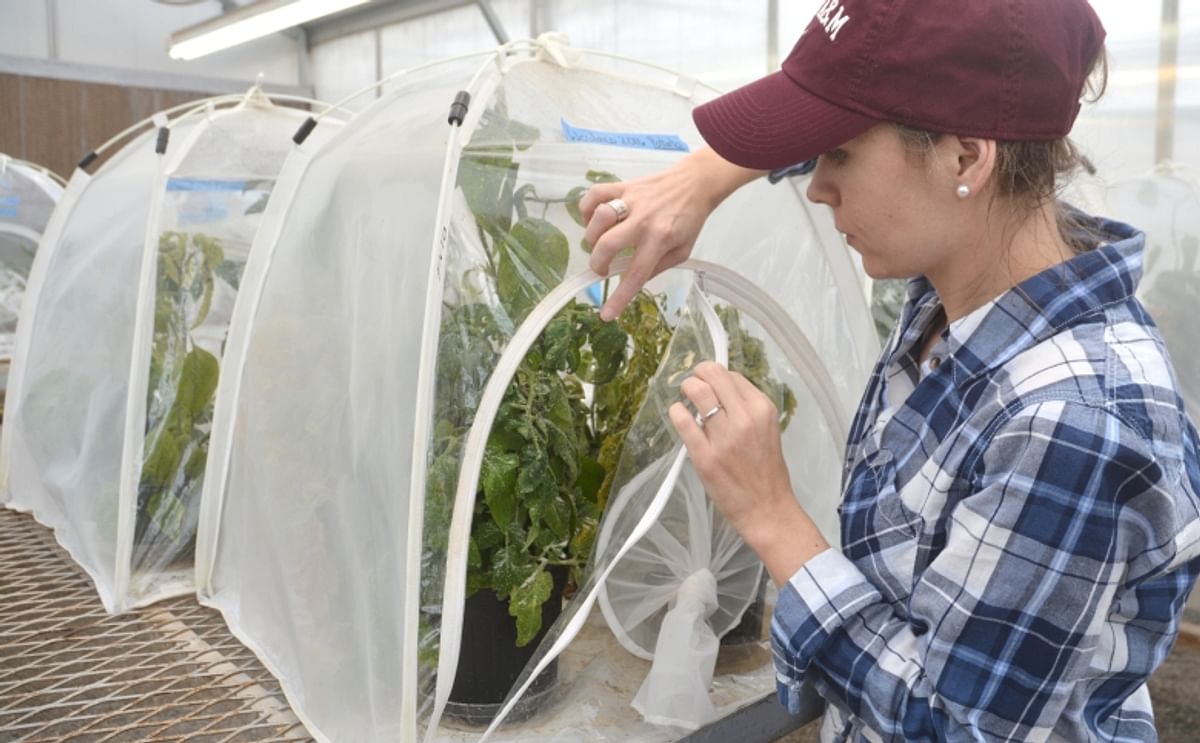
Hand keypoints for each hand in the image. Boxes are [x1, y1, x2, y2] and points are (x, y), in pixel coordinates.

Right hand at [580, 147, 764, 320]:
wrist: (695, 183)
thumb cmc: (689, 219)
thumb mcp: (682, 251)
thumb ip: (657, 267)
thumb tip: (631, 281)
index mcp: (660, 240)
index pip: (636, 274)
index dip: (619, 298)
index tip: (606, 314)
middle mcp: (643, 220)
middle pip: (607, 245)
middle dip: (597, 264)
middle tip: (601, 269)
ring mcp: (631, 200)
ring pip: (599, 218)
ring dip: (591, 236)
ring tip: (598, 243)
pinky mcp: (622, 185)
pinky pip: (595, 195)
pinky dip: (586, 209)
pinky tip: (592, 219)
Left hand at [670, 362, 829, 584]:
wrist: (768, 509)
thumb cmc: (766, 472)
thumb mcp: (767, 431)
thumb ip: (746, 410)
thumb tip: (719, 390)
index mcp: (762, 410)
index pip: (732, 375)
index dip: (716, 376)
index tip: (709, 383)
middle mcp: (745, 418)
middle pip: (714, 375)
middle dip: (698, 374)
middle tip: (692, 384)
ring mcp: (724, 437)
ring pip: (697, 392)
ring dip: (687, 388)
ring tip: (685, 396)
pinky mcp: (705, 456)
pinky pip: (683, 421)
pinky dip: (676, 412)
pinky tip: (678, 414)